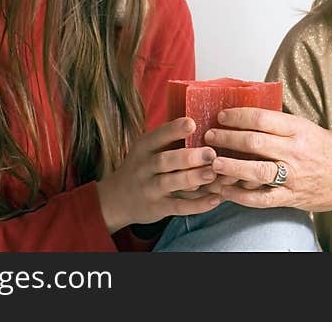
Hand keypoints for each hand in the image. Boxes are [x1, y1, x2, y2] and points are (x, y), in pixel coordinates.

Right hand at [96, 117, 221, 233]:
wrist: (116, 200)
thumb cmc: (141, 168)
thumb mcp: (146, 150)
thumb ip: (168, 140)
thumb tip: (201, 125)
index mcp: (144, 148)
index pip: (158, 136)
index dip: (174, 130)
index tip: (192, 123)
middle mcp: (145, 167)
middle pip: (165, 160)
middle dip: (188, 157)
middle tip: (210, 153)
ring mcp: (150, 189)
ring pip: (171, 183)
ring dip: (192, 178)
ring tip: (212, 174)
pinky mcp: (158, 208)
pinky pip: (178, 206)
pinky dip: (197, 205)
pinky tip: (215, 199)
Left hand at [204, 108, 331, 224]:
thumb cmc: (331, 150)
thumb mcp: (310, 128)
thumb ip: (282, 125)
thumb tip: (248, 116)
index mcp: (300, 130)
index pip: (262, 119)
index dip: (238, 116)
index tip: (223, 115)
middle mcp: (296, 152)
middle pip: (254, 142)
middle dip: (227, 138)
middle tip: (209, 134)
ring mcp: (294, 177)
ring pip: (255, 171)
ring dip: (230, 166)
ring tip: (212, 161)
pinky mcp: (291, 198)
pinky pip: (261, 198)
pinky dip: (240, 195)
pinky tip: (225, 189)